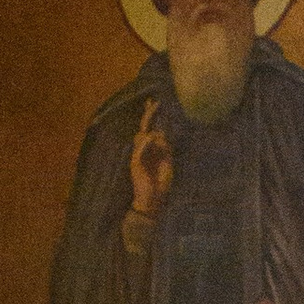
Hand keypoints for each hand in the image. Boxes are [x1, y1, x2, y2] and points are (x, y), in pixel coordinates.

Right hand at [127, 98, 172, 221]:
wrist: (152, 202)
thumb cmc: (161, 185)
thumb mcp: (168, 163)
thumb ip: (165, 149)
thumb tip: (160, 134)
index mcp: (152, 150)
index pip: (153, 129)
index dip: (154, 116)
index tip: (157, 102)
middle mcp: (144, 150)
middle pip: (145, 128)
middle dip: (149, 114)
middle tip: (155, 101)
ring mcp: (138, 156)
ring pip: (143, 136)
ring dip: (153, 133)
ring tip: (160, 143)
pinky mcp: (135, 164)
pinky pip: (139, 149)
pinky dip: (146, 144)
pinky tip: (152, 139)